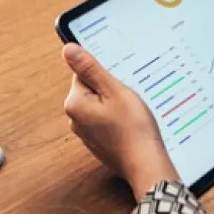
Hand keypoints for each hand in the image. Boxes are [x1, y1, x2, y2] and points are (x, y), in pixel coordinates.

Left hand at [62, 43, 178, 201]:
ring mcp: (87, 133)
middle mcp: (75, 120)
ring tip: (131, 114)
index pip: (83, 74)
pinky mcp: (99, 142)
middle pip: (92, 91)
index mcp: (75, 104)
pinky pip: (106, 122)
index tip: (118, 84)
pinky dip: (118, 121)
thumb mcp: (114, 91)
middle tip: (127, 100)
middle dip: (111, 91)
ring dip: (116, 106)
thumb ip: (90, 69)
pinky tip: (130, 126)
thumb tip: (68, 49)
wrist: (145, 163)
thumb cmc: (133, 128)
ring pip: (101, 107)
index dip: (105, 76)